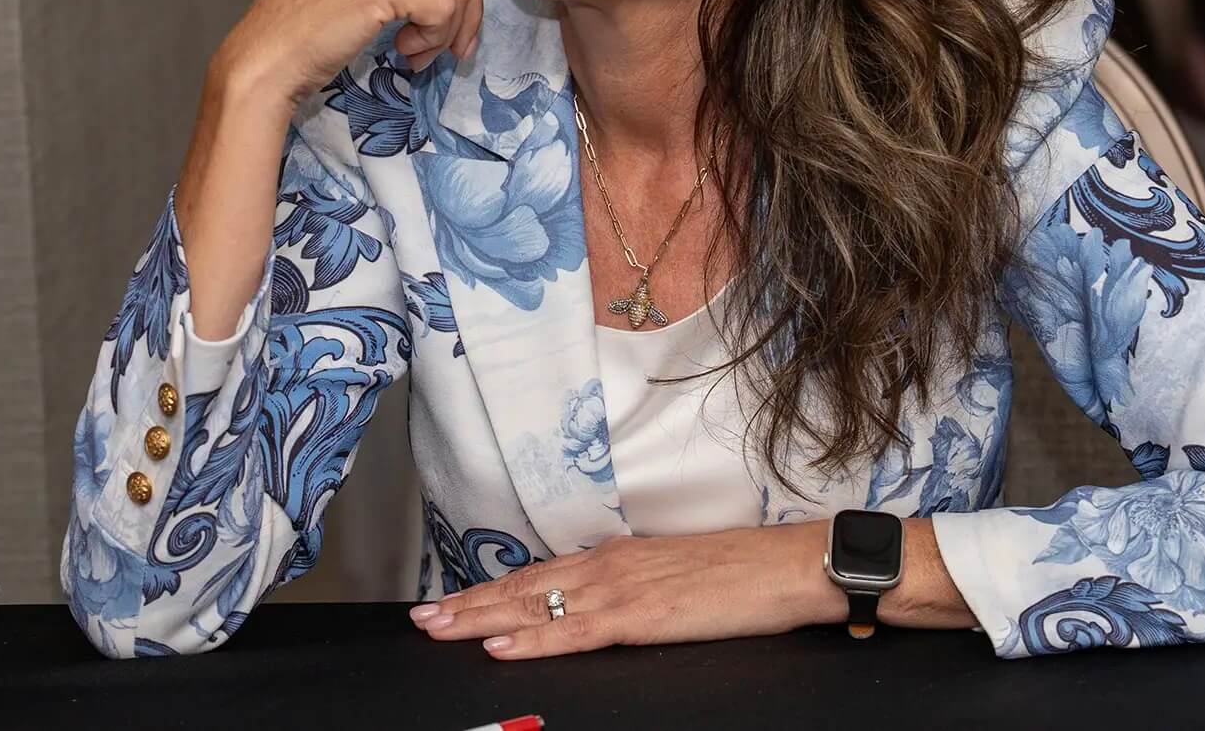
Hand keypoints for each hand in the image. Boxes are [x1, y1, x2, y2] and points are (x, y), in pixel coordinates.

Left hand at [408, 521, 846, 660]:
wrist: (783, 565)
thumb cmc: (738, 573)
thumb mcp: (674, 576)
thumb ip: (634, 589)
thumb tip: (600, 608)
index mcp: (619, 557)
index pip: (542, 574)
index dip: (494, 589)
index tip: (452, 600)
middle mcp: (611, 565)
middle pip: (526, 586)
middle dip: (470, 604)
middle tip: (421, 618)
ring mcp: (623, 588)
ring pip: (537, 605)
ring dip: (482, 618)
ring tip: (439, 629)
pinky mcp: (640, 616)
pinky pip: (574, 632)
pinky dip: (533, 640)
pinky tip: (500, 647)